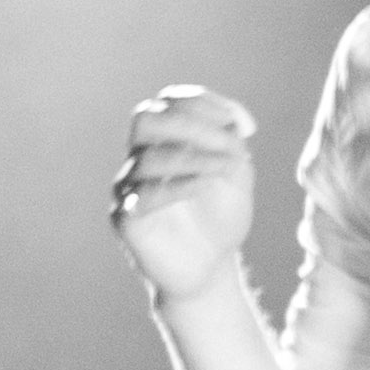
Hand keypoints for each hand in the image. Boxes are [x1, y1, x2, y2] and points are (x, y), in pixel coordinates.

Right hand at [110, 85, 261, 302]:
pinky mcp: (126, 219)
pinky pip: (143, 195)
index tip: (244, 126)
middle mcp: (140, 158)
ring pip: (149, 157)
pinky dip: (179, 185)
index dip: (205, 104)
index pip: (169, 102)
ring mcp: (128, 188)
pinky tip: (206, 186)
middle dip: (190, 124)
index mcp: (163, 142)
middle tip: (227, 141)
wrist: (210, 267)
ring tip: (228, 168)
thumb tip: (233, 121)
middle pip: (145, 118)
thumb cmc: (220, 217)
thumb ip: (233, 142)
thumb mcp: (236, 173)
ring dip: (196, 157)